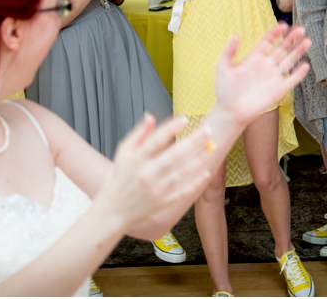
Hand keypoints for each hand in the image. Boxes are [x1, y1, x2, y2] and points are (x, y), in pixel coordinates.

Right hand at [95, 114, 214, 229]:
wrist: (114, 210)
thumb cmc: (120, 177)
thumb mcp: (123, 152)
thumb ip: (138, 134)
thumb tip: (151, 116)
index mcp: (136, 159)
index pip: (156, 141)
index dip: (171, 129)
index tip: (185, 119)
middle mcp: (147, 174)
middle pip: (173, 156)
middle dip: (193, 142)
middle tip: (208, 130)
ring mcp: (157, 189)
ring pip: (182, 173)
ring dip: (199, 159)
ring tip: (211, 147)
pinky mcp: (164, 202)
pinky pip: (183, 191)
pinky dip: (195, 183)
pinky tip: (206, 172)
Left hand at [213, 23, 311, 125]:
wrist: (230, 112)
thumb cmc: (225, 90)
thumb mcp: (223, 67)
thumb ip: (229, 51)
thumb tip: (235, 35)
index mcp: (254, 58)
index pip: (267, 41)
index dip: (275, 33)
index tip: (283, 25)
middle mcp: (266, 65)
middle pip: (282, 48)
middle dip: (291, 39)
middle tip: (300, 29)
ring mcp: (273, 77)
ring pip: (289, 61)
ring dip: (298, 51)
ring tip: (307, 41)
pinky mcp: (278, 90)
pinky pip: (291, 80)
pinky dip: (298, 73)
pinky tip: (304, 65)